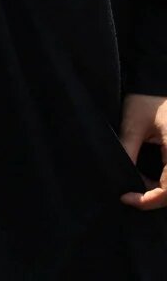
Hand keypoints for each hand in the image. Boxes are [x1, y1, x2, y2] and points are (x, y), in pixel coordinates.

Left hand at [119, 92, 166, 208]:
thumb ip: (128, 148)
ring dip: (162, 191)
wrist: (159, 82)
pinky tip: (150, 179)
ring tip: (139, 184)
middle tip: (131, 194)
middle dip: (156, 197)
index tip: (127, 198)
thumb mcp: (133, 122)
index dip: (150, 200)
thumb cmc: (148, 99)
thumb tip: (120, 174)